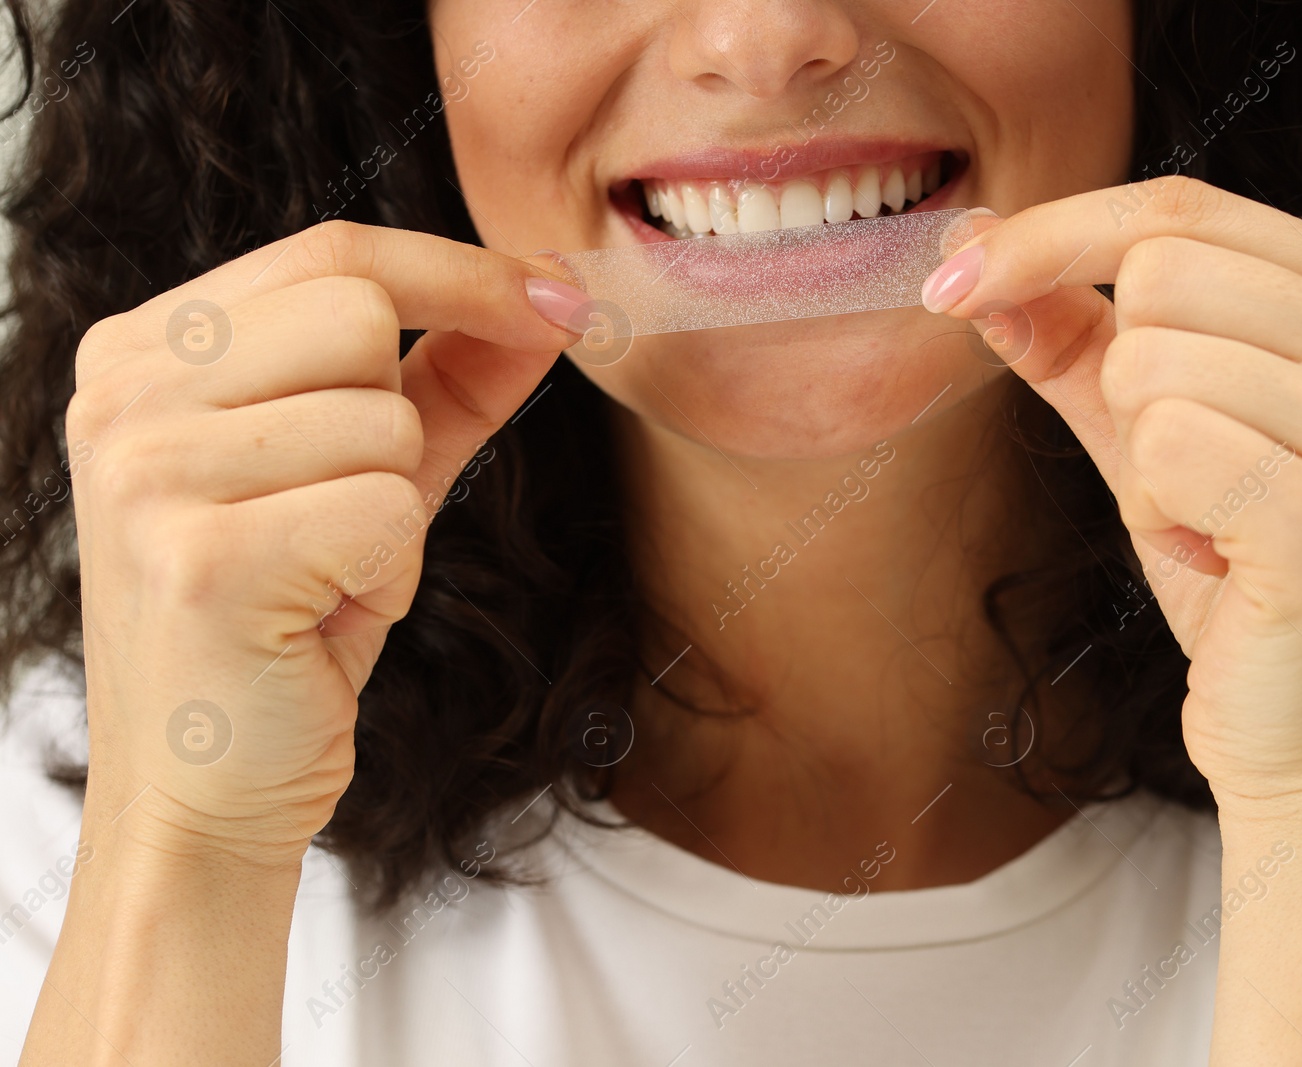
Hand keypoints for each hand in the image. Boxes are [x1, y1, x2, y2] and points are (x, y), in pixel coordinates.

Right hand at [67, 222, 583, 861]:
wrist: (205, 793)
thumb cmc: (283, 631)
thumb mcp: (366, 477)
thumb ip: (448, 381)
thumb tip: (550, 301)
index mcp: (143, 352)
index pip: (332, 252)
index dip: (462, 272)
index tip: (559, 299)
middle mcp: (121, 393)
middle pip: (359, 314)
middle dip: (401, 422)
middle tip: (347, 517)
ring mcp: (148, 472)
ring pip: (383, 417)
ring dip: (393, 512)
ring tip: (324, 578)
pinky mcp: (202, 558)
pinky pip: (386, 508)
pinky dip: (390, 572)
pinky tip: (320, 618)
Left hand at [924, 179, 1301, 810]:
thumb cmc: (1245, 577)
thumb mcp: (1157, 434)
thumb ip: (1075, 337)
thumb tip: (973, 248)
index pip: (1181, 209)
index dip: (1047, 235)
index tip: (949, 281)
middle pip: (1158, 271)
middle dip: (1121, 379)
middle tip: (1184, 472)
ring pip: (1148, 361)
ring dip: (1141, 459)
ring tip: (1211, 522)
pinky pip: (1164, 445)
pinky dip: (1156, 509)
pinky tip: (1220, 559)